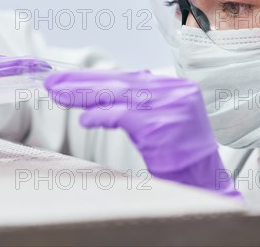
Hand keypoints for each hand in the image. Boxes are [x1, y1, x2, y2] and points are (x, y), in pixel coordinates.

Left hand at [45, 70, 241, 197]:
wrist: (205, 181)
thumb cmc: (180, 152)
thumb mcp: (164, 118)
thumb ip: (143, 100)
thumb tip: (108, 87)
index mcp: (174, 86)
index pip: (127, 77)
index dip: (95, 78)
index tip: (67, 79)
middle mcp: (174, 91)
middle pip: (120, 83)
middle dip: (83, 83)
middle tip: (54, 82)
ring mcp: (169, 107)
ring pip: (118, 95)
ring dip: (84, 96)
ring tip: (59, 95)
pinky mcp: (161, 126)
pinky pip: (124, 116)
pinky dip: (102, 117)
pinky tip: (85, 119)